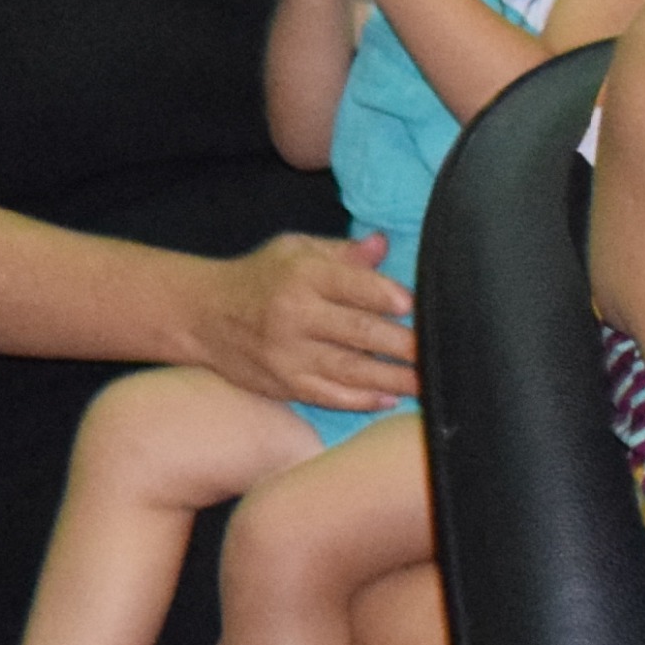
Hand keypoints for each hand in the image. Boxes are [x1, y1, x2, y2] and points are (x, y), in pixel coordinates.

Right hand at [191, 232, 416, 410]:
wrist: (202, 315)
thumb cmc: (260, 277)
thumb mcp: (295, 250)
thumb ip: (342, 252)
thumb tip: (382, 245)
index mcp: (301, 275)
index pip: (349, 284)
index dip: (384, 294)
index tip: (412, 303)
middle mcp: (294, 316)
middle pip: (358, 333)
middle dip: (404, 345)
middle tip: (441, 352)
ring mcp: (288, 354)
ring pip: (350, 371)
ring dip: (395, 379)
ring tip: (428, 382)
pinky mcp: (284, 383)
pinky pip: (329, 395)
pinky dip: (361, 400)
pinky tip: (389, 398)